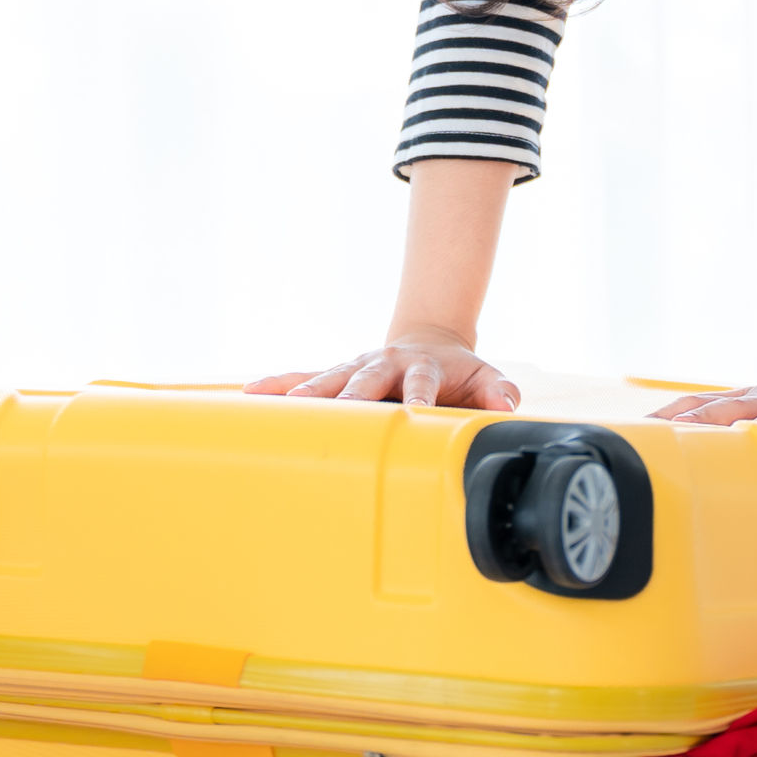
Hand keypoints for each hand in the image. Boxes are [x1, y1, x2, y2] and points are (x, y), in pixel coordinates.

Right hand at [248, 332, 521, 409]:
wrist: (429, 342)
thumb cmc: (458, 371)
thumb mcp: (486, 377)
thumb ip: (498, 391)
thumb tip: (506, 405)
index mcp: (422, 366)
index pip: (421, 382)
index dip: (418, 396)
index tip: (413, 412)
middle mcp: (383, 363)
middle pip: (364, 380)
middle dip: (349, 396)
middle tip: (336, 413)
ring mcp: (356, 367)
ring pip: (327, 378)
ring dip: (307, 394)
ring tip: (284, 409)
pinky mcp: (336, 375)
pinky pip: (302, 378)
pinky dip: (277, 385)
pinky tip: (250, 393)